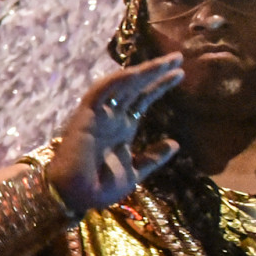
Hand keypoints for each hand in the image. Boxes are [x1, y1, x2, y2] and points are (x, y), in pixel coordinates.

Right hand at [45, 57, 182, 214]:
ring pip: (122, 85)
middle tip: (178, 58)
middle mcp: (112, 117)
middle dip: (156, 72)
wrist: (76, 196)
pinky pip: (101, 91)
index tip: (179, 74)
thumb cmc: (100, 188)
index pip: (142, 100)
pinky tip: (137, 71)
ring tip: (166, 62)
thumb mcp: (135, 173)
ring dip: (143, 71)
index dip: (159, 86)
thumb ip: (152, 158)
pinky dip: (118, 80)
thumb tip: (174, 144)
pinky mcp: (86, 115)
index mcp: (122, 129)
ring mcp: (99, 114)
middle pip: (136, 88)